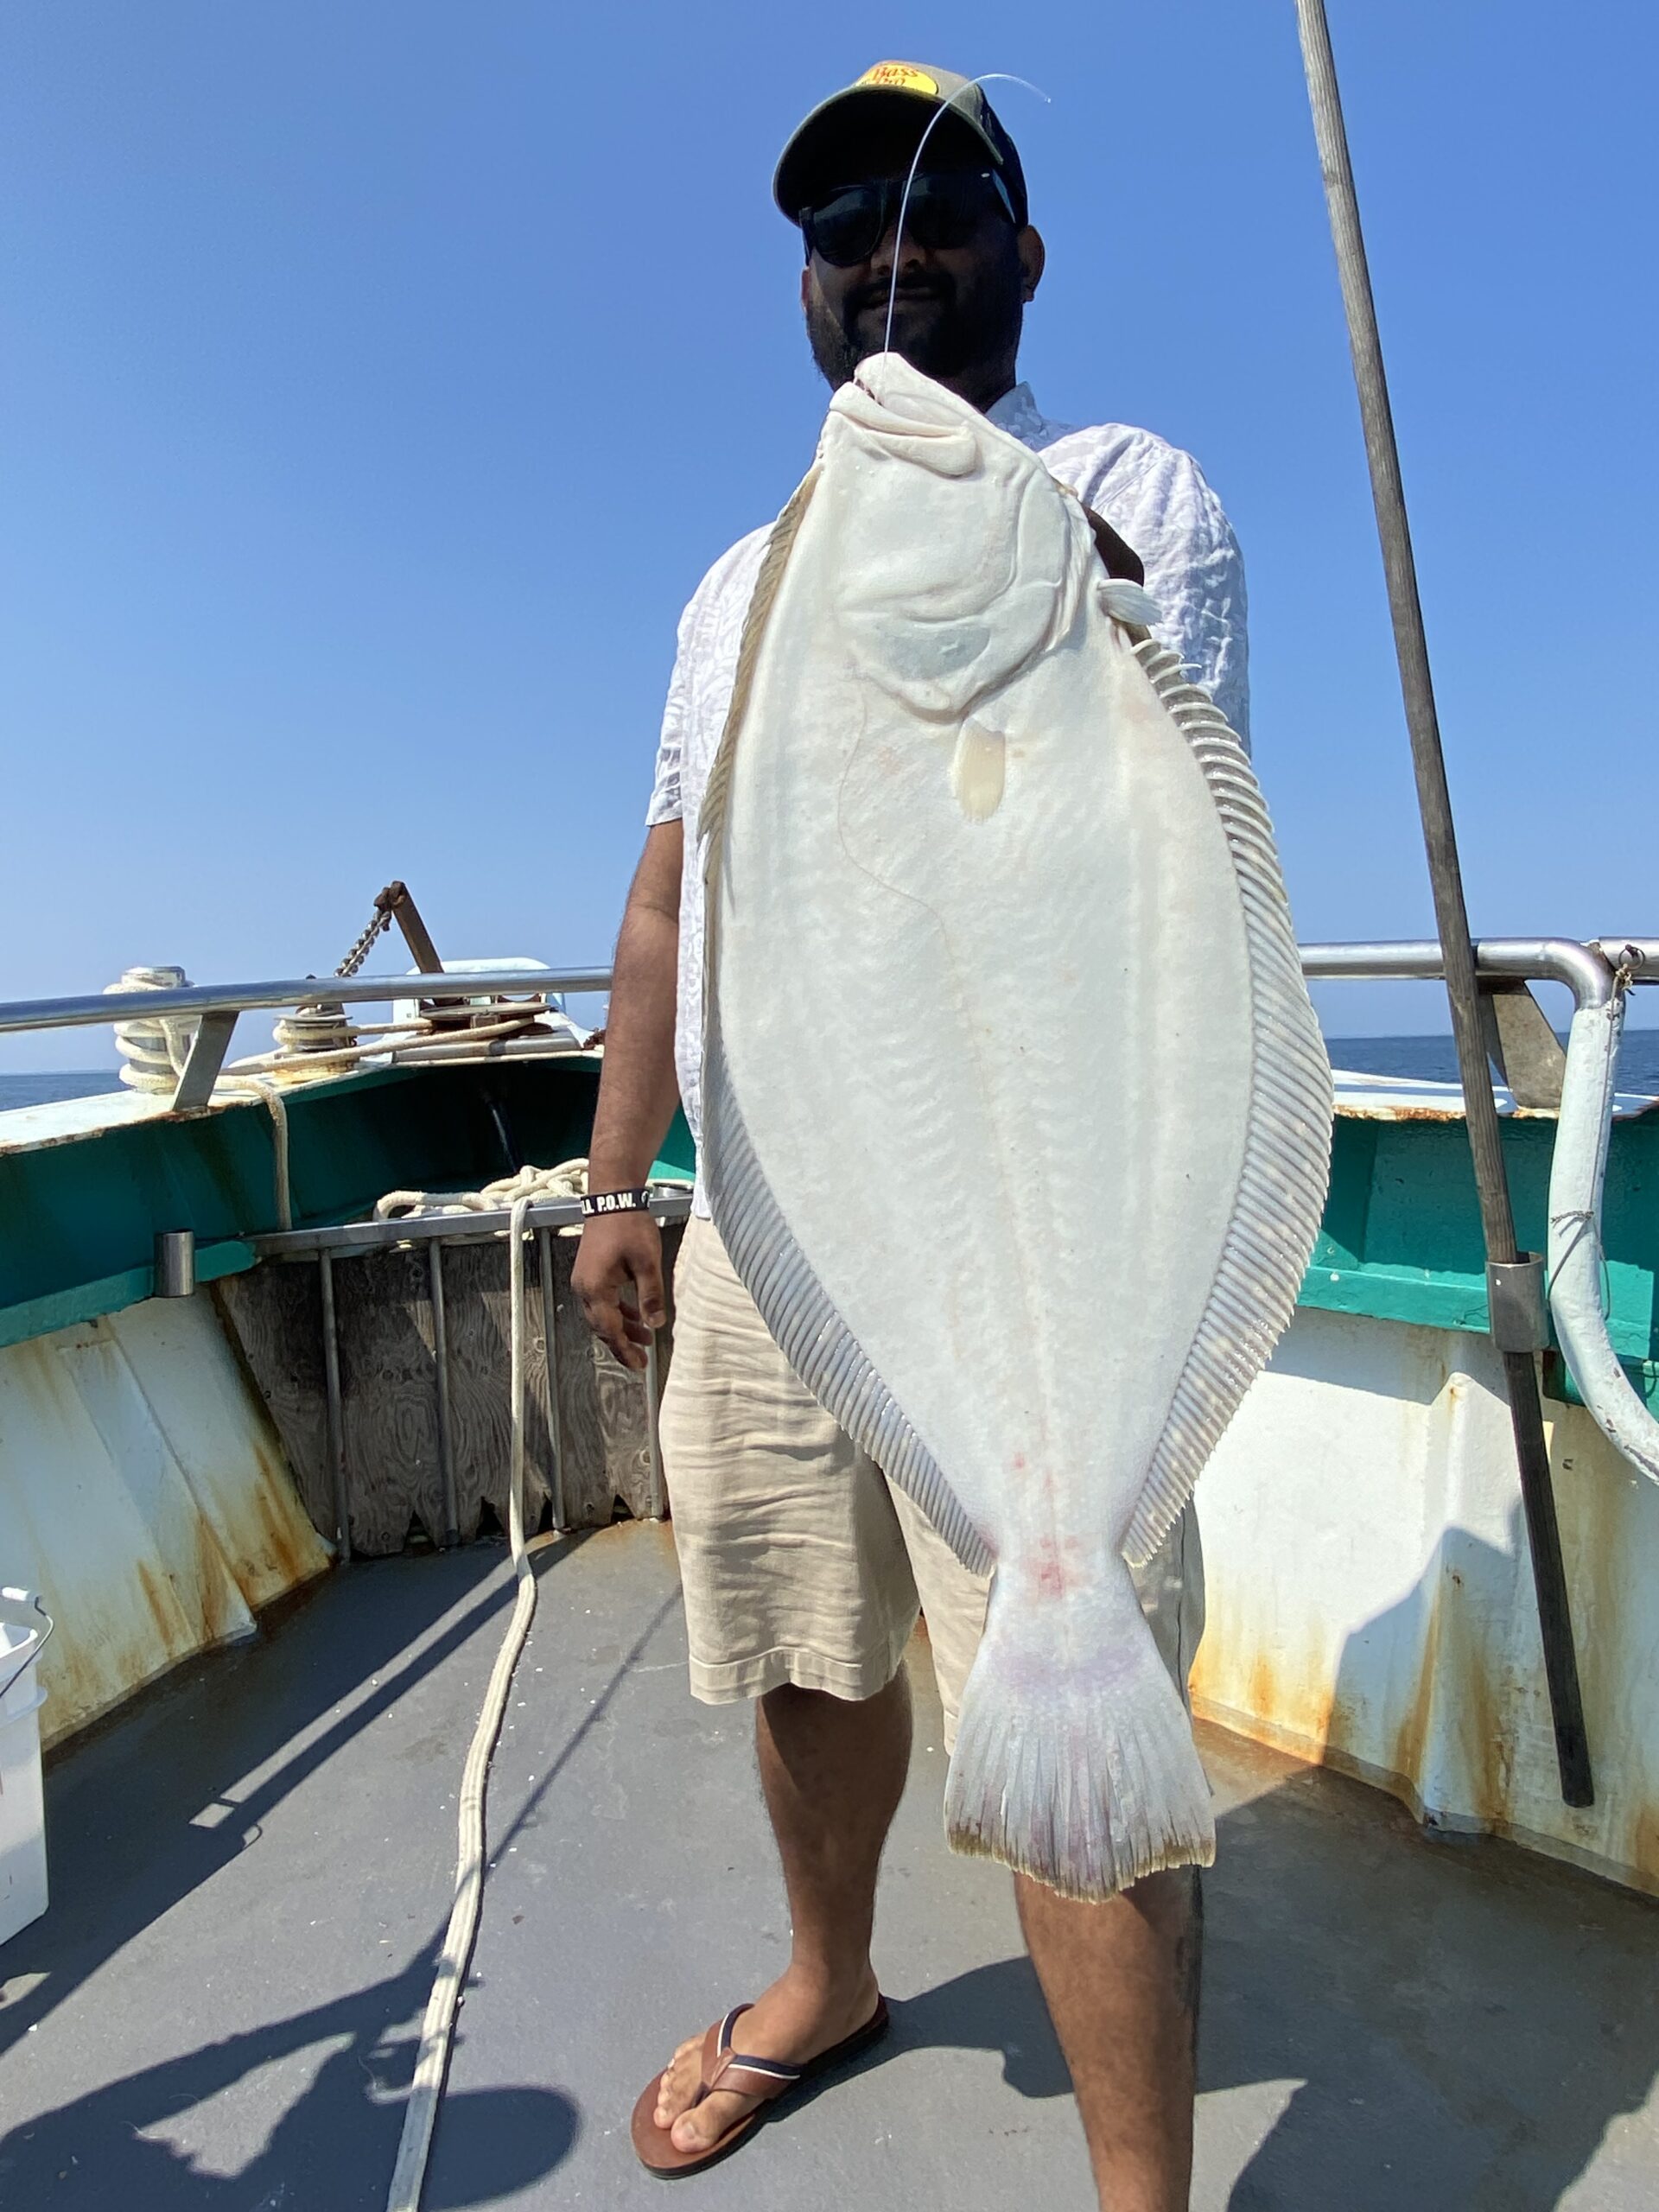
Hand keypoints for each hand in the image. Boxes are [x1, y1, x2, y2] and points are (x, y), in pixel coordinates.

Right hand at [572, 1212, 666, 1372]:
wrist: (612, 1198)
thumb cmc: (630, 1228)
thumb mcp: (647, 1263)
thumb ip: (651, 1296)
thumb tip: (655, 1325)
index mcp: (595, 1289)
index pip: (610, 1329)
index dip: (625, 1350)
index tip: (639, 1366)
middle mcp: (584, 1289)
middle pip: (602, 1326)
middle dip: (622, 1343)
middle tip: (643, 1358)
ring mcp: (584, 1280)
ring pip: (601, 1315)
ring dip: (622, 1327)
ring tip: (646, 1337)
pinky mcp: (589, 1272)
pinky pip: (602, 1301)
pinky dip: (617, 1311)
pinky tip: (634, 1314)